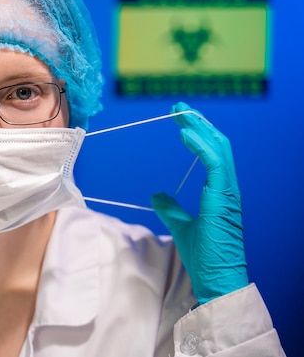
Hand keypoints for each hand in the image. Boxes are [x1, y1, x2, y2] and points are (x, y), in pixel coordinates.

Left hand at [151, 102, 247, 304]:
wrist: (217, 278)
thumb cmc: (204, 256)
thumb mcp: (181, 225)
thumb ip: (170, 208)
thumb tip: (157, 194)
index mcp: (221, 192)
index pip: (213, 153)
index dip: (198, 134)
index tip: (181, 120)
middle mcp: (228, 188)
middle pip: (217, 144)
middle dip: (199, 123)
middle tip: (179, 108)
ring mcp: (229, 192)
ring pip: (219, 148)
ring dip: (199, 128)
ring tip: (181, 113)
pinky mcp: (224, 198)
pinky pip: (215, 164)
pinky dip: (200, 146)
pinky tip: (184, 133)